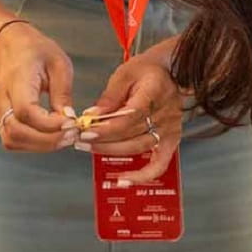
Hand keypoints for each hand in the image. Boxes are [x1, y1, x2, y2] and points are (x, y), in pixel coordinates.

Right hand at [0, 22, 78, 152]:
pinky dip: (34, 145)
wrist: (11, 48)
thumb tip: (69, 119)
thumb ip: (63, 92)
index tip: (71, 123)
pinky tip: (52, 137)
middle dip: (47, 140)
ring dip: (41, 146)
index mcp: (17, 79)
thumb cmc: (36, 52)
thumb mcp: (58, 63)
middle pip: (16, 131)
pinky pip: (14, 140)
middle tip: (72, 134)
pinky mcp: (3, 120)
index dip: (49, 124)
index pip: (26, 110)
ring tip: (64, 137)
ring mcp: (0, 111)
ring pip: (12, 140)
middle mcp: (2, 98)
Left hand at [80, 50, 183, 183]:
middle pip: (131, 135)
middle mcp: (165, 115)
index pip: (129, 117)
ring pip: (138, 148)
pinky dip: (142, 176)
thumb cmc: (146, 71)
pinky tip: (124, 180)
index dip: (106, 128)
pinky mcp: (171, 140)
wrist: (170, 71)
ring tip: (90, 148)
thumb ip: (109, 97)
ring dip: (111, 152)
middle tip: (80, 140)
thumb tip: (91, 116)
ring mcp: (170, 130)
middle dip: (102, 140)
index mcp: (154, 93)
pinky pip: (159, 164)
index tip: (85, 130)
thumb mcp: (124, 75)